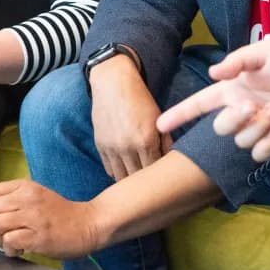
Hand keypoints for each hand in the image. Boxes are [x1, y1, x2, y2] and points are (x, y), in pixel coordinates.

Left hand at [0, 180, 100, 258]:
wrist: (88, 224)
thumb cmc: (60, 213)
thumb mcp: (34, 196)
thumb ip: (11, 200)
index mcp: (23, 186)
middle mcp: (26, 198)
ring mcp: (33, 217)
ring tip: (11, 242)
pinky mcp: (39, 236)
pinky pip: (9, 241)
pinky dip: (9, 249)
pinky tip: (20, 250)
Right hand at [90, 60, 168, 180]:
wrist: (113, 83)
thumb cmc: (140, 100)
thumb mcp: (158, 118)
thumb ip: (166, 142)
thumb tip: (170, 162)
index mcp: (146, 140)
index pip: (155, 172)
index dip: (160, 178)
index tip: (164, 180)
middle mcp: (127, 147)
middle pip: (138, 179)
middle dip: (146, 183)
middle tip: (152, 186)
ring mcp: (111, 147)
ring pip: (122, 178)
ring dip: (131, 182)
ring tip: (139, 184)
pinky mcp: (100, 146)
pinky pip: (109, 169)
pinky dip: (118, 174)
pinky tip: (126, 171)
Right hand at [156, 39, 269, 161]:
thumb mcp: (263, 52)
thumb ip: (236, 61)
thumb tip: (213, 73)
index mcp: (232, 90)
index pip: (198, 104)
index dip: (179, 114)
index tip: (160, 125)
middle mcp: (240, 110)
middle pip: (219, 127)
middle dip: (234, 119)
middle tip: (255, 105)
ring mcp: (257, 127)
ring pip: (240, 141)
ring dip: (257, 127)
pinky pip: (257, 154)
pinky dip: (265, 145)